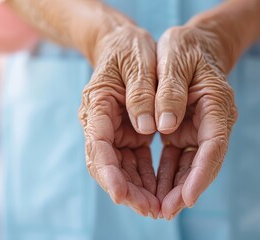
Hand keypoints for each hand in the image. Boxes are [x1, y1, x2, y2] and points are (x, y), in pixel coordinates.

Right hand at [79, 24, 159, 217]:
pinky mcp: (129, 134)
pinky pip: (136, 161)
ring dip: (138, 190)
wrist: (124, 45)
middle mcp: (102, 124)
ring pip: (122, 169)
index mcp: (98, 105)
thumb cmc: (129, 49)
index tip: (121, 193)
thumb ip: (140, 92)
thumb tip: (148, 127)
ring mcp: (115, 131)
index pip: (99, 145)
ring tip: (159, 208)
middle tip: (150, 210)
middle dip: (128, 190)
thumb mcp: (137, 62)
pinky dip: (146, 178)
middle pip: (108, 165)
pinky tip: (161, 191)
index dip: (109, 172)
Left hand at [155, 25, 237, 219]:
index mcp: (216, 103)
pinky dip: (166, 174)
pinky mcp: (184, 131)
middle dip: (185, 188)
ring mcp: (198, 128)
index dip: (201, 173)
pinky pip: (177, 158)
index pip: (213, 144)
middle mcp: (212, 121)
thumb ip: (171, 91)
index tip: (188, 197)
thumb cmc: (184, 48)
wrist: (192, 45)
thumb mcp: (175, 59)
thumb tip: (164, 127)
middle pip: (203, 162)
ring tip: (158, 207)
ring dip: (175, 187)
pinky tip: (155, 189)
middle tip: (166, 211)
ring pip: (189, 165)